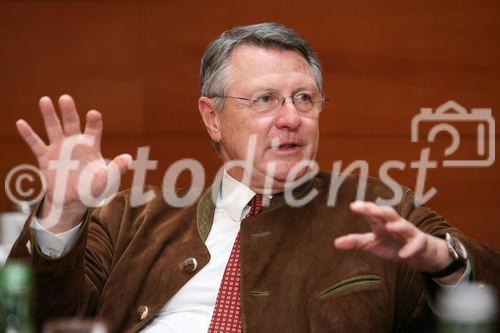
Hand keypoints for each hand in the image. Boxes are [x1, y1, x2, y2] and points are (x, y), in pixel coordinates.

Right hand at [16, 95, 131, 231]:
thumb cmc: (93, 187)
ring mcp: (59, 148)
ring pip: (53, 128)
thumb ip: (116, 169)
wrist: (73, 200)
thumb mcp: (107, 180)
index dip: (94, 122)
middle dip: (69, 111)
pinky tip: (21, 123)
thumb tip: (128, 158)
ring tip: (45, 100)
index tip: (93, 114)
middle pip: (72, 123)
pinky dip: (28, 134)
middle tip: (66, 98)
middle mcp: (74, 143)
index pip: (93, 129)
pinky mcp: (45, 158)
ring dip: (49, 115)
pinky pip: (36, 144)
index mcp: (91, 145)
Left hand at [334, 201, 453, 274]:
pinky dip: (410, 249)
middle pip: (388, 213)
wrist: (418, 253)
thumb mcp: (372, 243)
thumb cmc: (392, 244)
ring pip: (404, 225)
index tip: (353, 206)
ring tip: (388, 227)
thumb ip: (355, 241)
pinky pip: (416, 244)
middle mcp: (394, 224)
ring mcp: (408, 233)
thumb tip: (335, 243)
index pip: (372, 212)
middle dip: (379, 210)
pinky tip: (403, 254)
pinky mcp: (419, 243)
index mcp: (381, 222)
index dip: (364, 208)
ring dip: (397, 225)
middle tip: (370, 209)